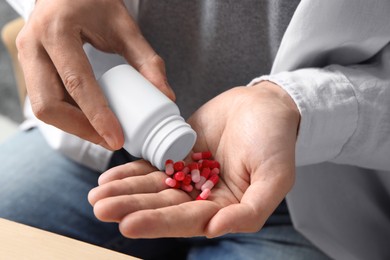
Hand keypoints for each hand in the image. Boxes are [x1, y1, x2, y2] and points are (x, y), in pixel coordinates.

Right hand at [17, 0, 174, 149]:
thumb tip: (166, 96)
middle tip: (111, 140)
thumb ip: (147, 60)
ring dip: (73, 126)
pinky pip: (44, 100)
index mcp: (57, 30)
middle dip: (80, 129)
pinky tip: (89, 120)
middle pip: (48, 104)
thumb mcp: (124, 26)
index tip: (116, 139)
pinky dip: (67, 116)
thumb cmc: (95, 2)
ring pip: (42, 108)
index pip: (76, 82)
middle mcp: (33, 45)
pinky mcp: (28, 67)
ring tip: (103, 133)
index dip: (97, 115)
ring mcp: (25, 57)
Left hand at [88, 81, 299, 237]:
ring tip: (97, 195)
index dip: (158, 222)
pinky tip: (109, 177)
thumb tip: (215, 229)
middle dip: (131, 207)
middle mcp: (204, 195)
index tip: (128, 223)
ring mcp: (189, 174)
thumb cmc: (276, 140)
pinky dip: (132, 171)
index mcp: (225, 207)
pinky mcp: (179, 152)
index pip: (187, 220)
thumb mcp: (275, 177)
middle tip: (100, 207)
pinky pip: (153, 164)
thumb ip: (251, 209)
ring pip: (153, 186)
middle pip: (162, 205)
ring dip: (125, 191)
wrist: (266, 104)